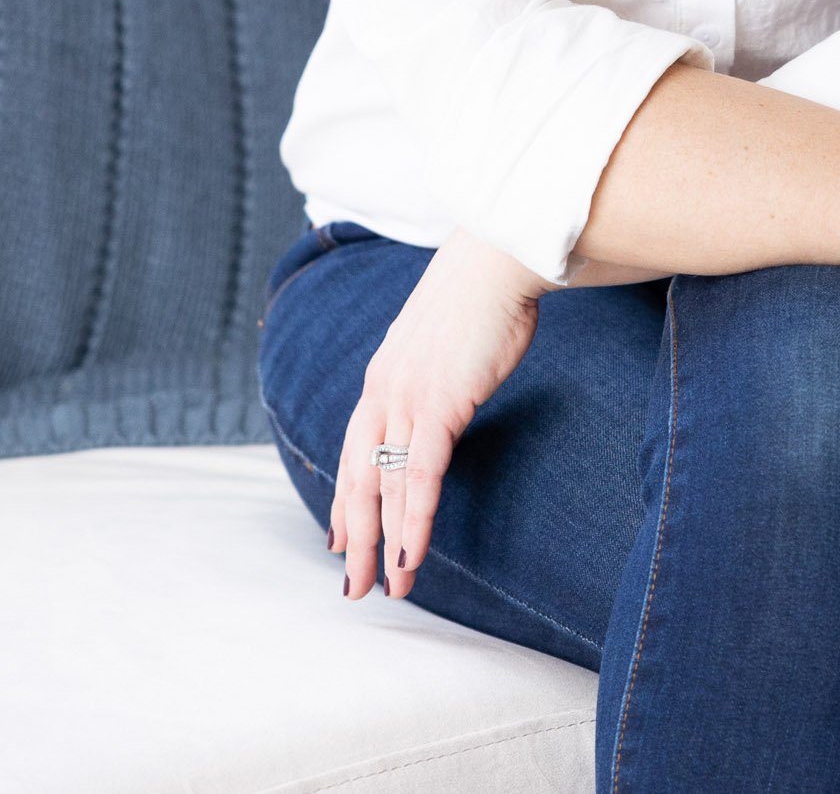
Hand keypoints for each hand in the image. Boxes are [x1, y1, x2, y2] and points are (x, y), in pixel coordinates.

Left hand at [331, 227, 547, 600]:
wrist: (496, 256)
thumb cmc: (480, 294)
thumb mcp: (441, 341)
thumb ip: (430, 373)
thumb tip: (439, 389)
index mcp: (382, 378)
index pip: (352, 452)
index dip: (344, 499)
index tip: (338, 538)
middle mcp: (383, 392)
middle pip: (359, 479)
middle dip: (356, 538)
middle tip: (353, 587)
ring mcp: (407, 398)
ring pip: (387, 487)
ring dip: (387, 543)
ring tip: (390, 587)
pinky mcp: (438, 404)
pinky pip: (421, 475)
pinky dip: (415, 520)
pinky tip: (412, 554)